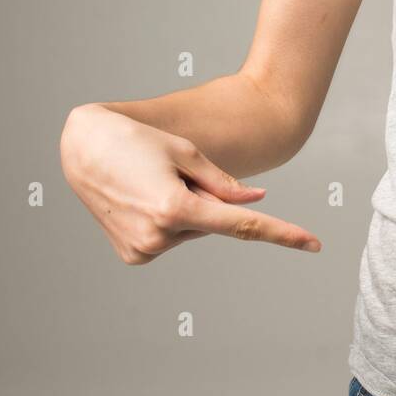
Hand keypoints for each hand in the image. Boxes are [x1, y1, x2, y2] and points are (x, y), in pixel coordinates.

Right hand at [59, 103, 320, 264]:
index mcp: (177, 208)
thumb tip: (257, 202)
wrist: (81, 147)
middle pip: (212, 222)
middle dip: (204, 199)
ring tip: (150, 182)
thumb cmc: (135, 140)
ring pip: (191, 231)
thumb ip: (224, 184)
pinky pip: (170, 238)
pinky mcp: (134, 255)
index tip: (313, 243)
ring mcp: (144, 249)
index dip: (282, 233)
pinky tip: (142, 199)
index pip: (243, 227)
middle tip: (170, 172)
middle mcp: (159, 235)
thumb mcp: (186, 152)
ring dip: (183, 208)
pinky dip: (166, 220)